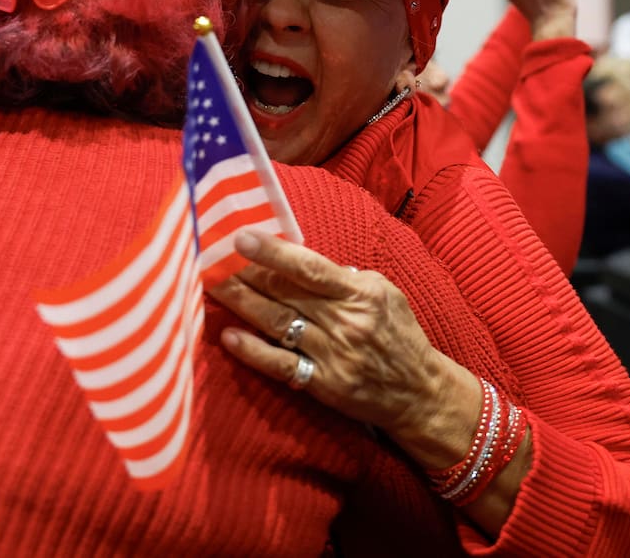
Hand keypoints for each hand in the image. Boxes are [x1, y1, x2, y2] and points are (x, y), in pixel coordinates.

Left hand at [210, 231, 479, 469]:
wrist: (419, 392)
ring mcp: (332, 355)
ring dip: (241, 304)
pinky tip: (229, 336)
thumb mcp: (384, 293)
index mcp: (360, 293)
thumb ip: (343, 277)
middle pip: (284, 294)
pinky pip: (281, 366)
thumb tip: (298, 259)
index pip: (309, 267)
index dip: (272, 251)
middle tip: (210, 255)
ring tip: (211, 285)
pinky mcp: (322, 384)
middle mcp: (344, 323)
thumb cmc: (398, 334)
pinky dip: (253, 352)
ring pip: (276, 324)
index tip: (240, 236)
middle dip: (245, 274)